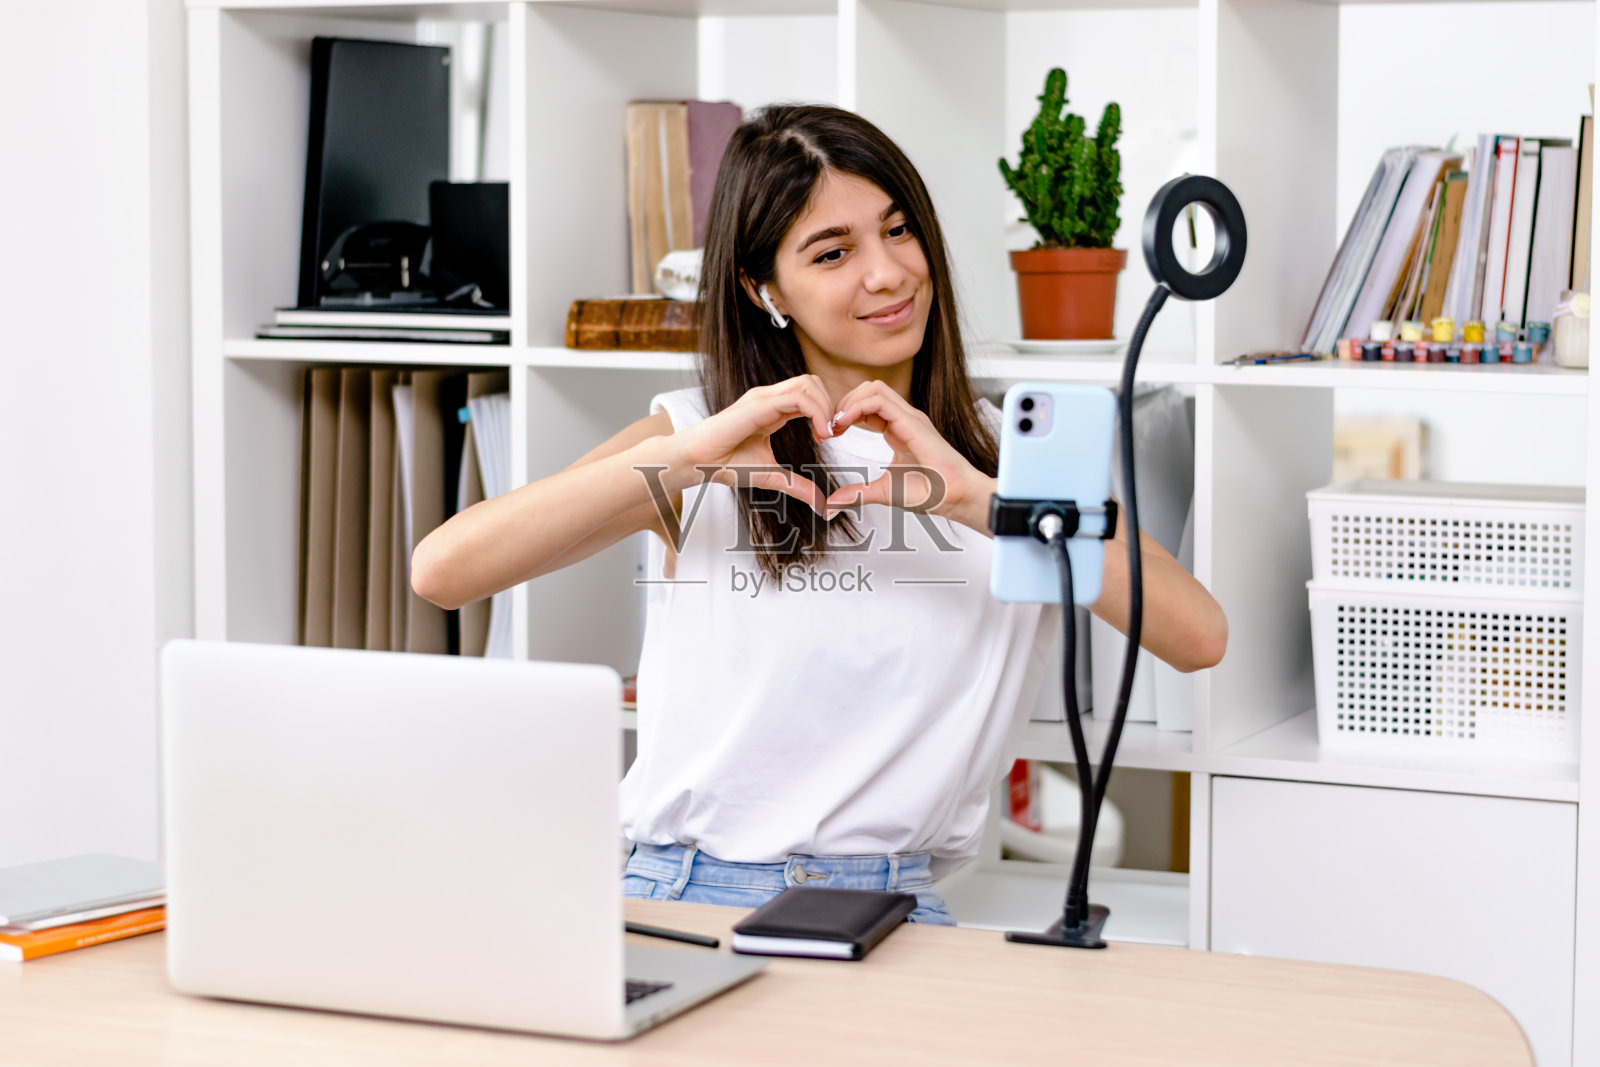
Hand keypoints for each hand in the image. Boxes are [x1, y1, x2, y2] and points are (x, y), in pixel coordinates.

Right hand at [674, 375, 835, 515]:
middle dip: (830, 404)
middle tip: (832, 433)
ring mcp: (763, 397)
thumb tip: (820, 504)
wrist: (697, 462)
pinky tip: (818, 434)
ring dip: (825, 407)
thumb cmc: (724, 464)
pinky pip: (798, 397)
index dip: (825, 412)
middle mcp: (769, 397)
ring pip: (809, 383)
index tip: (830, 437)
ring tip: (826, 434)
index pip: (809, 394)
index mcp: (772, 408)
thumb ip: (797, 486)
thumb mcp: (771, 475)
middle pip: (813, 382)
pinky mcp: (759, 404)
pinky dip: (816, 412)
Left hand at [822, 380, 994, 531]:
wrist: (955, 496)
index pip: (867, 405)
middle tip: (829, 426)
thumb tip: (833, 505)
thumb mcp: (883, 492)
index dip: (845, 414)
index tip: (830, 433)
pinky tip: (845, 422)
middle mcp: (904, 418)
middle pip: (868, 390)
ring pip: (873, 388)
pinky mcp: (912, 421)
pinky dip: (857, 406)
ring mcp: (909, 417)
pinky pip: (880, 400)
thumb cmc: (931, 492)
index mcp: (898, 429)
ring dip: (849, 401)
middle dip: (844, 403)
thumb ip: (857, 494)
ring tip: (835, 423)